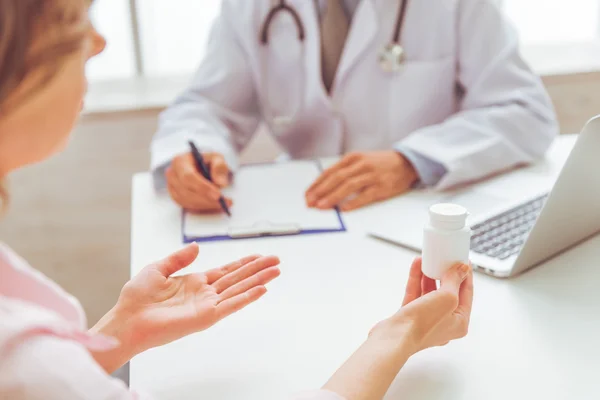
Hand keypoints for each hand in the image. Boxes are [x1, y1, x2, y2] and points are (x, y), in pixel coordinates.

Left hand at [91, 244, 279, 370]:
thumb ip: (179, 258)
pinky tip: (262, 289)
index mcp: (195, 282)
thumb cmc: (137, 298)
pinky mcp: (206, 317)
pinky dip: (247, 297)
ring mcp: (207, 306)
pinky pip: (231, 305)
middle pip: (238, 278)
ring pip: (239, 290)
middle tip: (277, 260)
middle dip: (258, 269)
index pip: (226, 271)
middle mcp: (205, 294)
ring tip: (276, 271)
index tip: (259, 255)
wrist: (127, 319)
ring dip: (258, 280)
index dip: (243, 263)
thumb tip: (198, 246)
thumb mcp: (157, 269)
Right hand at [166, 152, 232, 211]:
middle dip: (206, 199)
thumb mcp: (216, 158)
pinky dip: (203, 208)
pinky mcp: (176, 197)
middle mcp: (172, 174)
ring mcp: (172, 187)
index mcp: (180, 161)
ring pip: (187, 201)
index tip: (218, 195)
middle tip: (223, 202)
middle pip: (186, 191)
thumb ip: (219, 167)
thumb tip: (220, 183)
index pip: (188, 177)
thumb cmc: (207, 161)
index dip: (203, 188)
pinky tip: (215, 206)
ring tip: (223, 204)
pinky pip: (188, 206)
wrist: (200, 166)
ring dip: (206, 205)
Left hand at [305, 151, 417, 211]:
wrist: (406, 163)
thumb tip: (323, 187)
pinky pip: (365, 195)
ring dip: (333, 197)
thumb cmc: (380, 164)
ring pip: (348, 186)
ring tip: (323, 206)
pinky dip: (354, 202)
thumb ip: (344, 171)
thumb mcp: (360, 161)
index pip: (330, 171)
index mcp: (353, 158)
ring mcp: (372, 175)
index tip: (307, 194)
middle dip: (321, 191)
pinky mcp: (382, 186)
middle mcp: (361, 165)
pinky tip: (344, 209)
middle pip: (337, 178)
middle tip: (310, 202)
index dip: (317, 184)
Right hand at [370, 258, 472, 354]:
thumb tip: (462, 270)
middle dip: (445, 274)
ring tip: (428, 260)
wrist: (394, 338)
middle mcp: (444, 323)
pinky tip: (416, 267)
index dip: (465, 276)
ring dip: (429, 276)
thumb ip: (455, 281)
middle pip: (448, 293)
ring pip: (430, 293)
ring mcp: (426, 320)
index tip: (463, 261)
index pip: (466, 294)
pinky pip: (416, 294)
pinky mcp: (410, 316)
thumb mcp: (446, 298)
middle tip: (445, 260)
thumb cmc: (422, 325)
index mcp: (459, 322)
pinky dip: (417, 280)